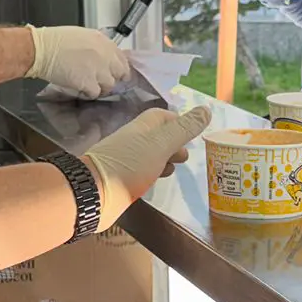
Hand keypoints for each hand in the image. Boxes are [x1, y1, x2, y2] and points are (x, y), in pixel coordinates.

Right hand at [27, 26, 130, 98]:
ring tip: (89, 85)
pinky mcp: (88, 82)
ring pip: (110, 85)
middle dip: (113, 77)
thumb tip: (102, 56)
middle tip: (104, 81)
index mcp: (103, 41)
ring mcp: (98, 69)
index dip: (119, 67)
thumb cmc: (54, 41)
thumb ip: (96, 46)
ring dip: (101, 87)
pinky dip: (89, 93)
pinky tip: (81, 89)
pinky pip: (95, 93)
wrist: (41, 49)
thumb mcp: (82, 36)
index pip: (122, 57)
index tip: (116, 72)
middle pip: (121, 72)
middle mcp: (104, 54)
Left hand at [82, 104, 211, 223]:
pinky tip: (158, 180)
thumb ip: (184, 128)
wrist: (95, 192)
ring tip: (175, 168)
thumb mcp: (162, 144)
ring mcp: (127, 159)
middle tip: (186, 156)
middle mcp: (134, 140)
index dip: (179, 122)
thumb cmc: (130, 164)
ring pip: (151, 154)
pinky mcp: (123, 178)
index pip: (163, 116)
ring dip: (165, 159)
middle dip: (174, 143)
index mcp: (142, 127)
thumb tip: (206, 109)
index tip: (193, 133)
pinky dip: (154, 172)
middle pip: (158, 136)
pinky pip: (143, 170)